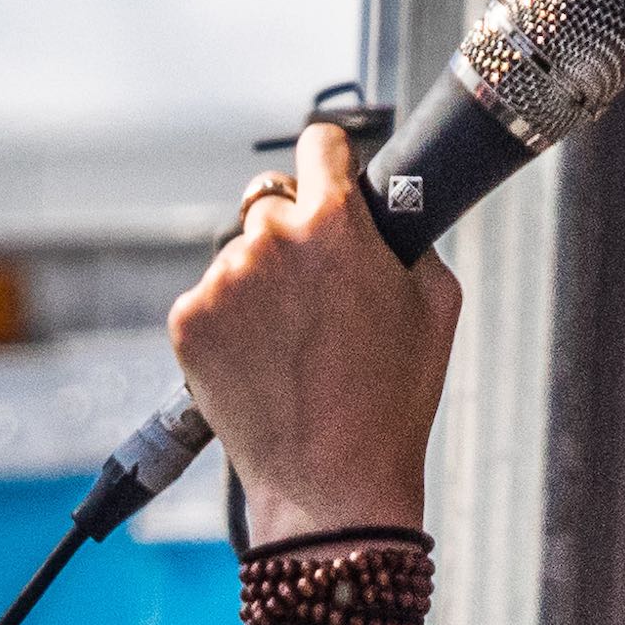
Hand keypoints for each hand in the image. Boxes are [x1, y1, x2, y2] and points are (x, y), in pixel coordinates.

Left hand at [170, 118, 456, 543]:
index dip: (330, 160)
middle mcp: (269, 238)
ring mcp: (222, 279)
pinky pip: (209, 300)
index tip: (329, 173)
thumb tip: (388, 215)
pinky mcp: (187, 319)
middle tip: (317, 293)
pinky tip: (263, 363)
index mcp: (335, 222)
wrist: (329, 481)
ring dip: (260, 284)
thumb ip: (410, 239)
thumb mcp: (437, 304)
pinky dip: (230, 324)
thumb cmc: (391, 399)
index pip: (321, 144)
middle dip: (293, 234)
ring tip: (292, 345)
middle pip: (272, 202)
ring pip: (239, 257)